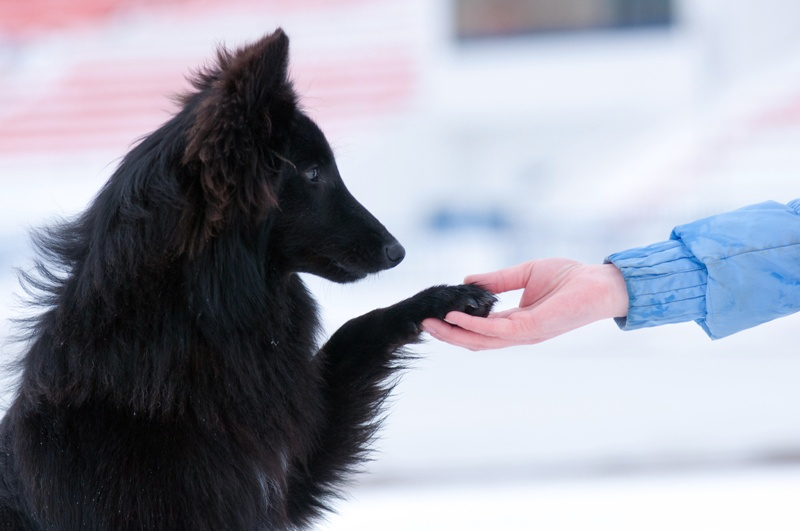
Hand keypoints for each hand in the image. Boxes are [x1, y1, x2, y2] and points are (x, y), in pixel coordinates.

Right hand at [421, 258, 628, 349]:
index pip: (480, 329)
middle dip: (447, 334)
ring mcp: (525, 333)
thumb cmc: (571, 278)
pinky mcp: (532, 328)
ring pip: (481, 340)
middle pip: (475, 340)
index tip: (433, 315)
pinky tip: (455, 316)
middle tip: (422, 324)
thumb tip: (469, 281)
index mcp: (517, 322)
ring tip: (430, 323)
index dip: (456, 325)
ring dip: (453, 333)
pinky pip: (496, 331)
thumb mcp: (525, 273)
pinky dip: (473, 324)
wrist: (601, 283)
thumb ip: (498, 280)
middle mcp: (519, 333)